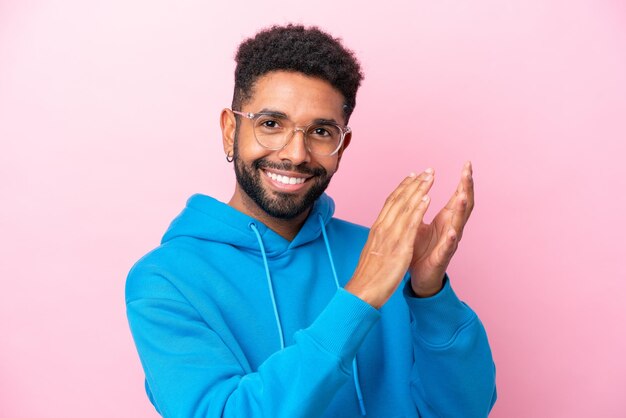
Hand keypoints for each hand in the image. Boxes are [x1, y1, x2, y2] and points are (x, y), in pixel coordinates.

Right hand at [345, 170, 433, 308]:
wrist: (362, 291)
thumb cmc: (368, 275)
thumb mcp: (373, 250)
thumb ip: (379, 238)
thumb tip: (382, 230)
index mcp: (377, 228)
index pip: (391, 202)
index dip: (403, 187)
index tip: (413, 176)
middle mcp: (382, 228)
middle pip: (399, 200)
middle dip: (414, 183)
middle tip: (427, 170)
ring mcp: (390, 237)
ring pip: (405, 207)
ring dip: (419, 190)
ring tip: (430, 177)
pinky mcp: (399, 247)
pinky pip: (410, 225)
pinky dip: (418, 210)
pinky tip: (427, 199)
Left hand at [409, 162, 474, 296]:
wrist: (419, 276)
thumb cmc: (421, 248)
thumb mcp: (419, 223)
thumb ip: (422, 207)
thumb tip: (420, 187)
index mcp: (447, 219)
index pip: (458, 195)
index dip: (464, 181)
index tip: (468, 164)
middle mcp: (452, 229)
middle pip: (463, 205)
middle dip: (466, 188)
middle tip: (468, 172)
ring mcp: (449, 243)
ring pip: (459, 224)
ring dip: (461, 210)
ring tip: (462, 195)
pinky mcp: (442, 258)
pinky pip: (448, 248)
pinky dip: (451, 240)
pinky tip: (453, 232)